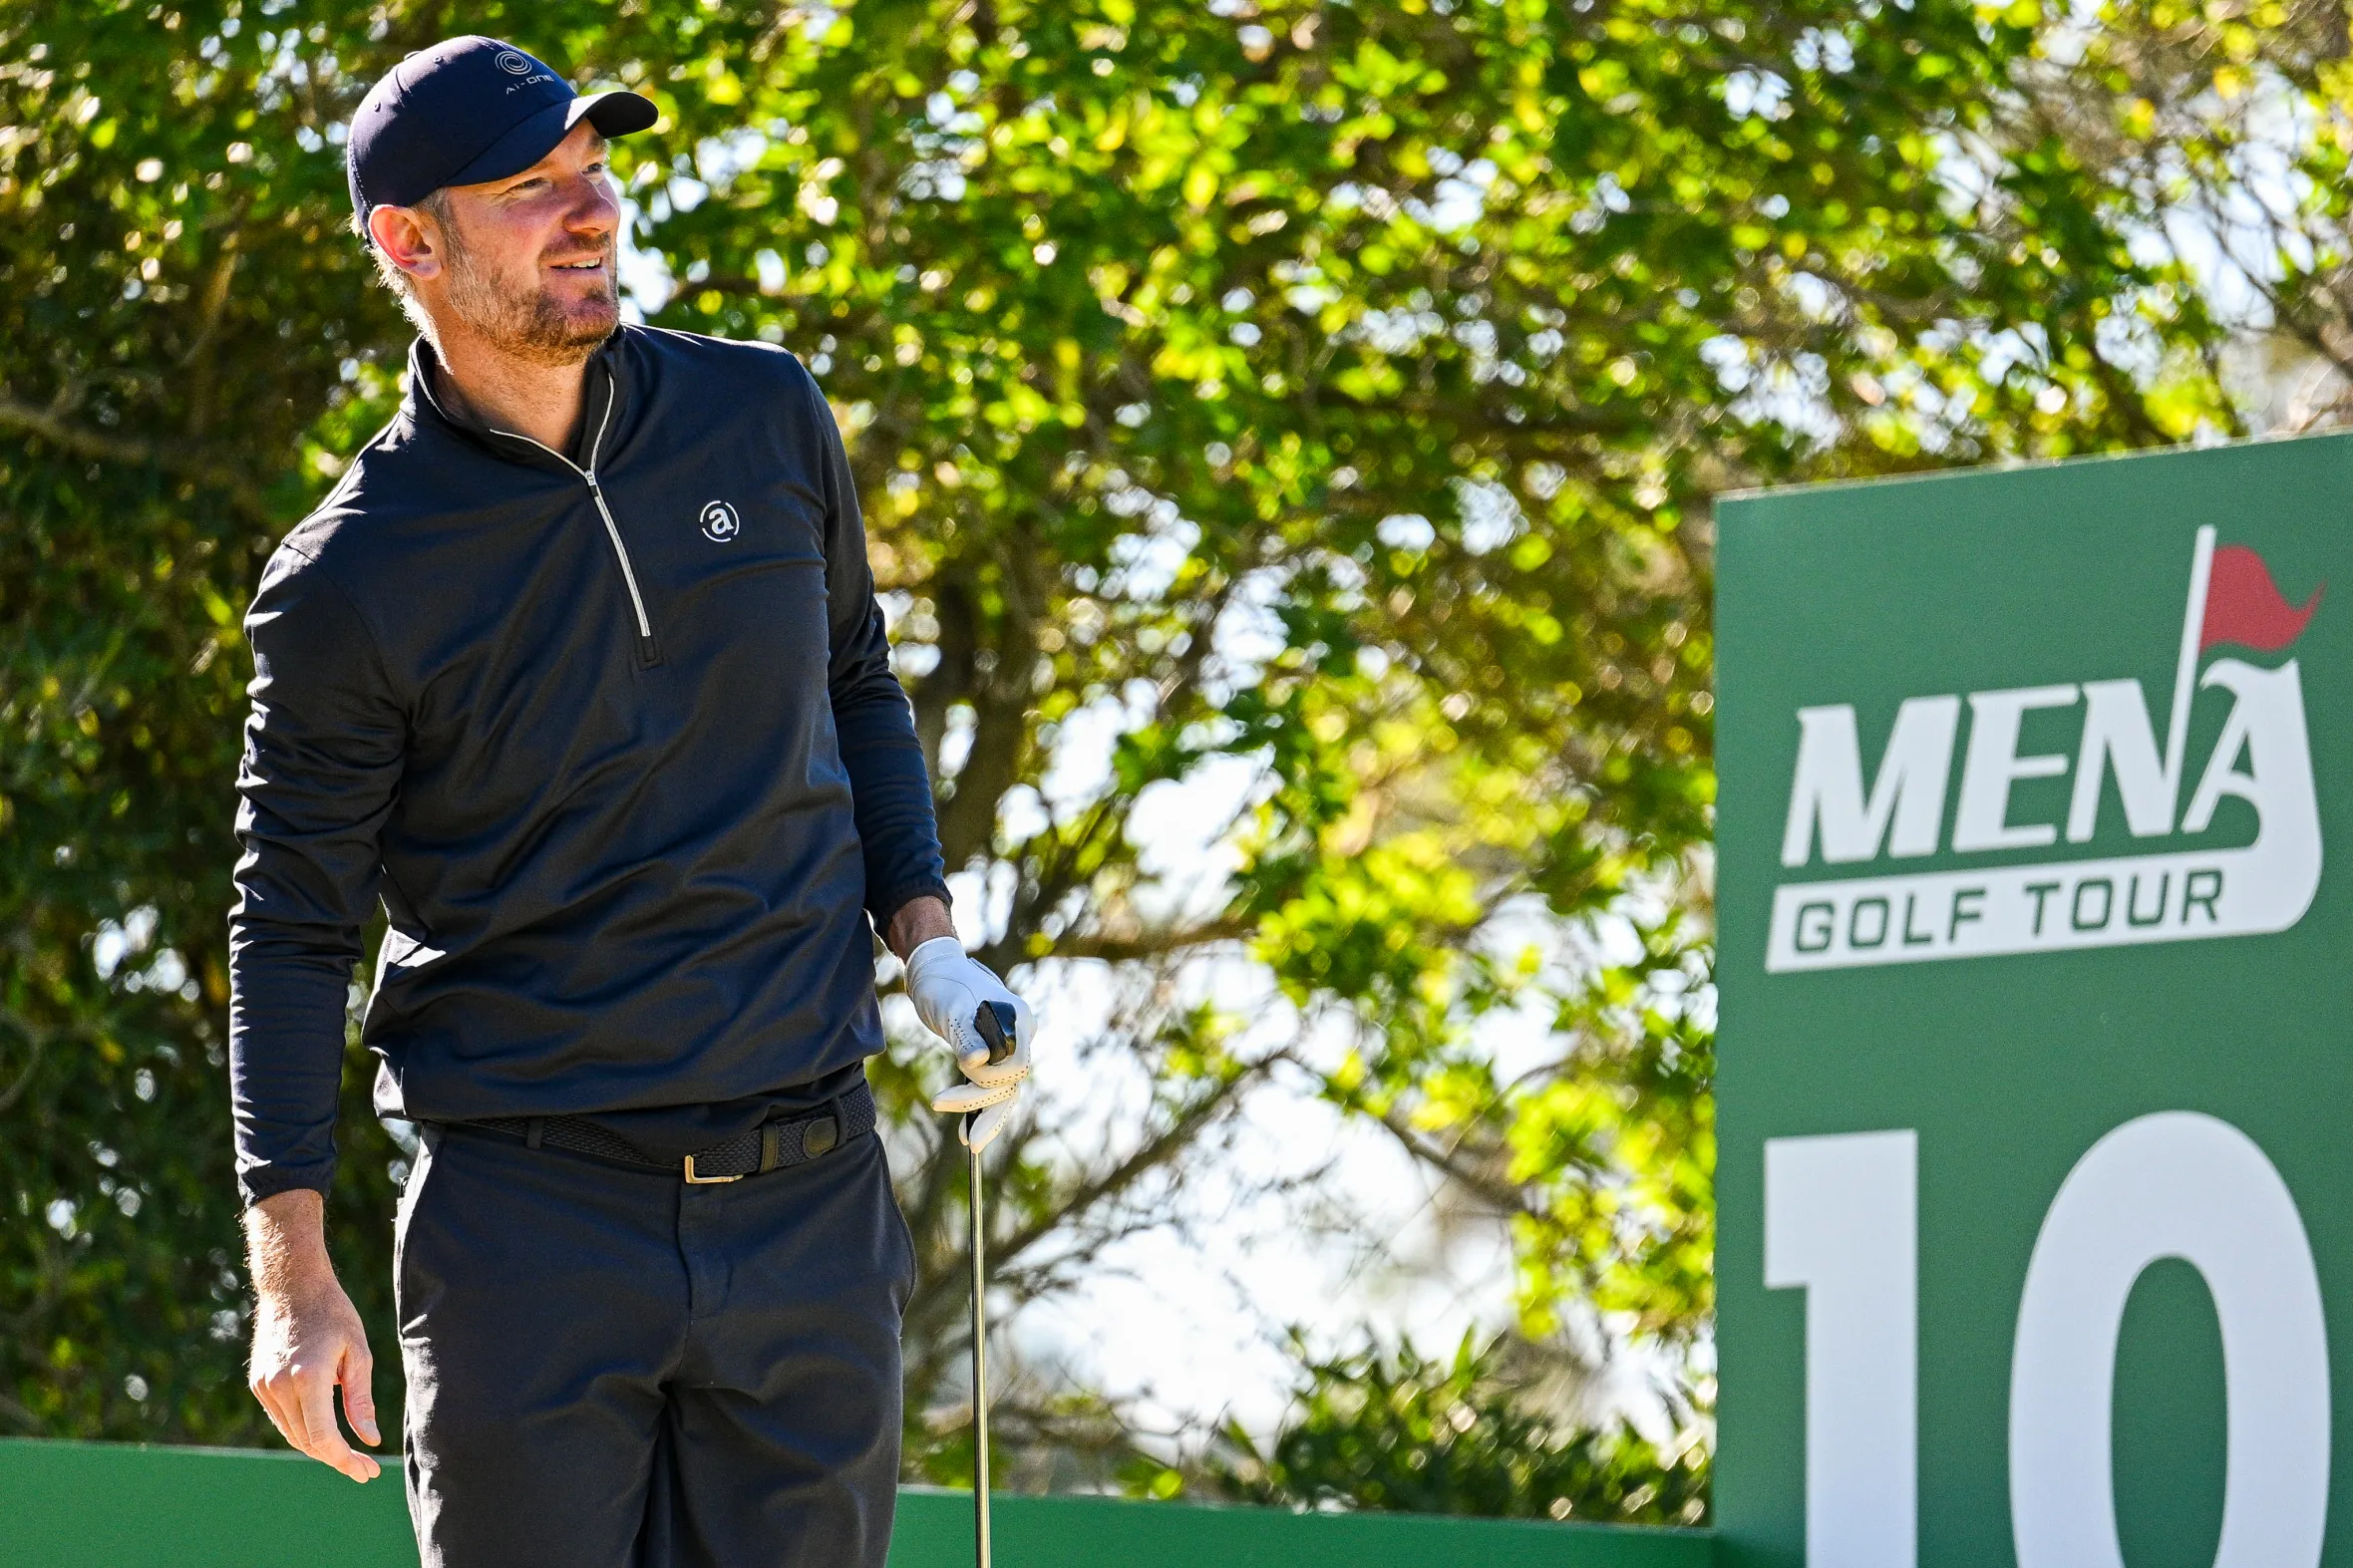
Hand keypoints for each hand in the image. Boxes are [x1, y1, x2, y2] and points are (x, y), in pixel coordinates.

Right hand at [244, 1191, 381, 1482]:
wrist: (291, 1287)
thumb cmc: (333, 1314)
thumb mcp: (358, 1352)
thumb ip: (360, 1400)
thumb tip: (368, 1440)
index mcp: (308, 1377)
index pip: (323, 1438)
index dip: (345, 1460)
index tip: (367, 1471)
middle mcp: (280, 1386)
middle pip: (307, 1442)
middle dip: (337, 1459)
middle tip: (364, 1469)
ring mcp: (264, 1386)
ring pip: (293, 1434)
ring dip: (320, 1447)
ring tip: (349, 1454)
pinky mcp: (258, 1384)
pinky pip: (283, 1419)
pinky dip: (304, 1430)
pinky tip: (325, 1430)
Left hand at [903, 935, 1032, 1151]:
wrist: (934, 971)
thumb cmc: (943, 984)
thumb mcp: (950, 1009)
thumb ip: (966, 1036)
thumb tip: (979, 1063)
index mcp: (1018, 1020)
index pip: (1014, 1066)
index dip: (985, 1087)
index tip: (948, 1099)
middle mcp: (1020, 1034)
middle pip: (1011, 1081)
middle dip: (980, 1103)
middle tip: (952, 1120)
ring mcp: (1009, 1044)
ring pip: (1005, 1089)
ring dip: (983, 1112)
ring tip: (967, 1141)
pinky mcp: (995, 1052)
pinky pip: (995, 1085)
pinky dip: (982, 1106)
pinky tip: (969, 1130)